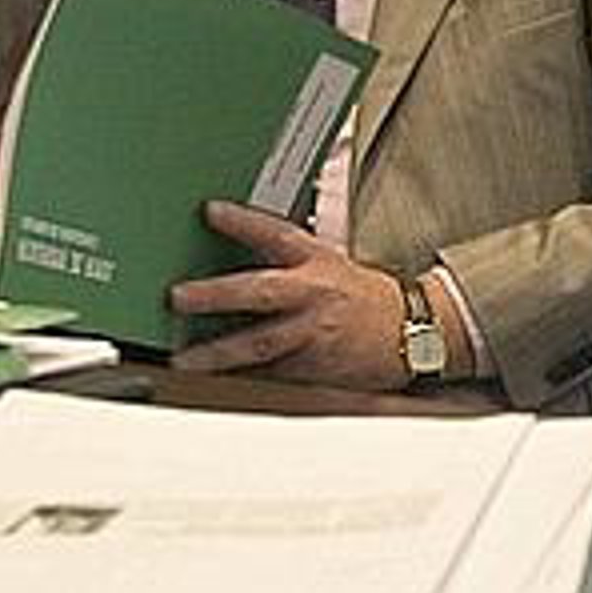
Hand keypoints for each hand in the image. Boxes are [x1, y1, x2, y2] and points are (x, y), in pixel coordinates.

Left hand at [169, 201, 409, 390]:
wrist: (412, 331)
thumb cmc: (362, 294)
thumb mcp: (329, 259)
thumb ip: (286, 255)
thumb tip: (238, 244)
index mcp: (315, 259)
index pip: (274, 233)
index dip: (242, 221)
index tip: (210, 211)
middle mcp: (312, 295)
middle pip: (259, 292)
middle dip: (216, 295)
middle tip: (179, 297)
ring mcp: (312, 335)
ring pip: (260, 344)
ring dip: (219, 353)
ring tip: (185, 360)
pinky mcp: (314, 369)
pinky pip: (271, 374)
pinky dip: (242, 377)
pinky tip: (214, 381)